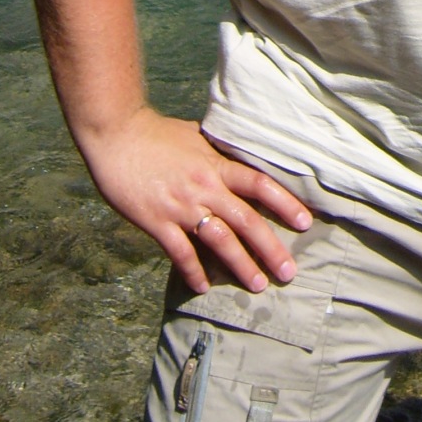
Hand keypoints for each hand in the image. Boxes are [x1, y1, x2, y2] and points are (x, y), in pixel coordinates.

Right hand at [76, 106, 312, 294]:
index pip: (260, 184)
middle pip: (246, 220)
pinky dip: (193, 271)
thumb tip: (238, 157)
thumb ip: (217, 152)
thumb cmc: (156, 133)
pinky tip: (203, 287)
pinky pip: (180, 252)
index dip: (285, 203)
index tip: (305, 223)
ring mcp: (181, 206)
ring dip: (241, 265)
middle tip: (289, 273)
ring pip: (219, 240)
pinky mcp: (156, 221)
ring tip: (258, 285)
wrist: (117, 134)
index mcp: (216, 165)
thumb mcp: (196, 136)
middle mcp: (205, 187)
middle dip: (270, 248)